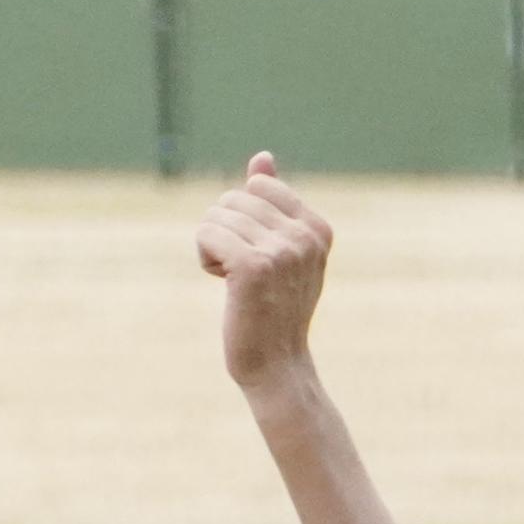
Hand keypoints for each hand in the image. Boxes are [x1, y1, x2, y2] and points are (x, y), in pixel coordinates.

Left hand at [198, 153, 332, 401]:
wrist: (276, 366)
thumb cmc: (275, 308)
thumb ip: (273, 203)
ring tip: (237, 282)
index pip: (257, 185)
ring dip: (215, 247)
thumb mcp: (283, 250)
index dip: (244, 217)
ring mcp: (281, 251)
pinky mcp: (252, 267)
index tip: (260, 254)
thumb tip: (262, 157)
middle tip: (246, 274)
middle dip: (227, 231)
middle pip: (233, 198)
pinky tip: (224, 283)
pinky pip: (206, 233)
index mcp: (318, 227)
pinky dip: (205, 257)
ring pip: (216, 215)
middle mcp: (304, 236)